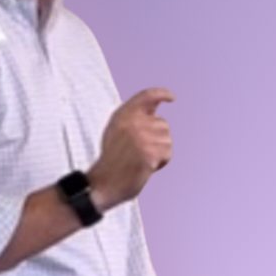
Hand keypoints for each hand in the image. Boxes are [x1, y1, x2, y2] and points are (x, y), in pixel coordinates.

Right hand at [87, 87, 174, 211]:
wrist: (104, 182)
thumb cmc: (113, 157)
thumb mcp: (117, 128)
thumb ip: (134, 116)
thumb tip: (154, 108)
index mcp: (123, 114)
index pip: (147, 95)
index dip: (161, 93)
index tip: (171, 97)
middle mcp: (132, 122)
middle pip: (163, 123)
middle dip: (158, 138)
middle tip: (140, 150)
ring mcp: (141, 136)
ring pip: (167, 139)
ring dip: (160, 151)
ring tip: (142, 158)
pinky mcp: (149, 152)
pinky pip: (168, 153)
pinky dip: (162, 162)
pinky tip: (147, 166)